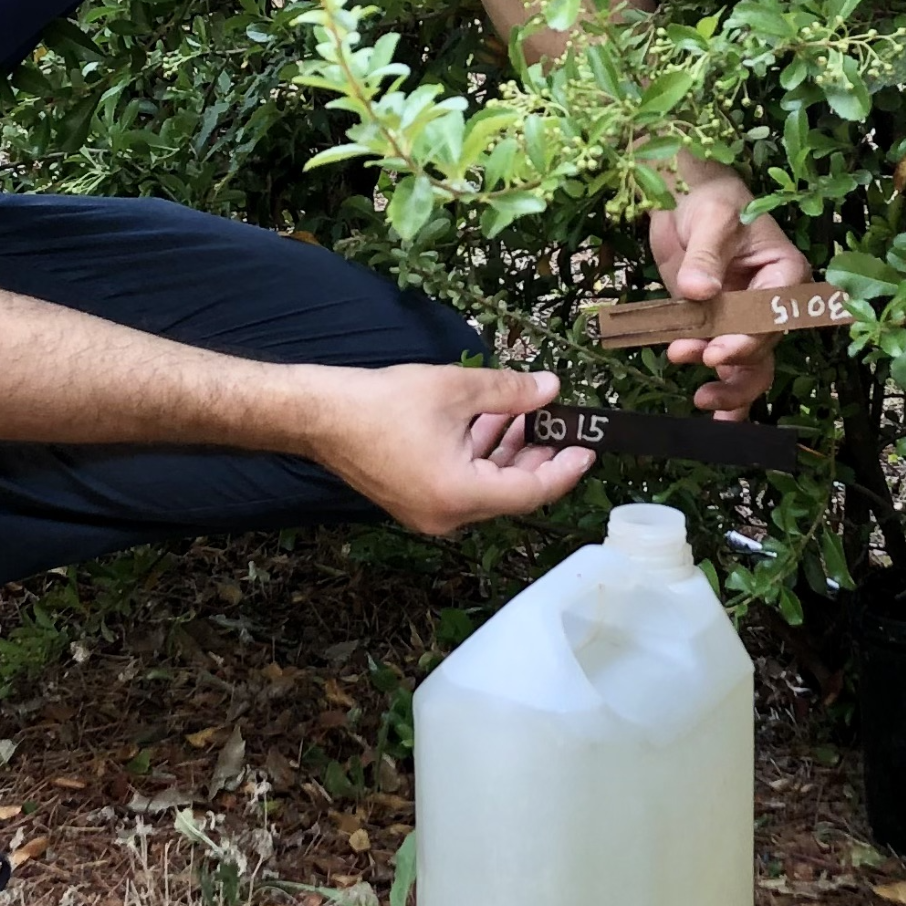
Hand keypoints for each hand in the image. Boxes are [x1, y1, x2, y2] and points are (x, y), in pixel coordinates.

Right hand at [315, 364, 594, 536]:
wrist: (318, 416)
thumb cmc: (381, 403)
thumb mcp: (454, 389)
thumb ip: (509, 392)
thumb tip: (550, 388)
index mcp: (460, 495)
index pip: (531, 491)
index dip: (564, 468)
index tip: (588, 447)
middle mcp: (447, 516)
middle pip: (510, 492)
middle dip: (537, 456)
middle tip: (559, 424)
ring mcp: (428, 513)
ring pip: (486, 487)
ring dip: (506, 453)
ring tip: (525, 415)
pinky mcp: (413, 501)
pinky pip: (461, 485)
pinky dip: (479, 457)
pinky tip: (487, 422)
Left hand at [649, 157, 812, 418]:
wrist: (685, 200)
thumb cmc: (711, 200)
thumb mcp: (711, 219)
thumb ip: (705, 256)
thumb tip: (698, 290)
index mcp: (785, 274)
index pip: (772, 315)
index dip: (746, 338)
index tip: (715, 350)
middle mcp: (772, 303)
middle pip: (762, 346)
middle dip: (729, 360)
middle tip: (694, 360)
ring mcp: (745, 320)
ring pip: (751, 366)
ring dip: (730, 386)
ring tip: (704, 400)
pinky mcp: (718, 329)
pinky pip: (727, 367)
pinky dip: (724, 391)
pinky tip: (716, 415)